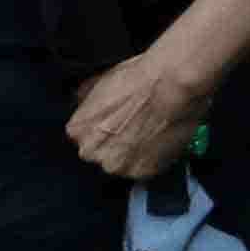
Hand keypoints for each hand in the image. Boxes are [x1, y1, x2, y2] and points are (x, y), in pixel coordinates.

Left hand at [65, 42, 213, 180]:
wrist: (173, 85)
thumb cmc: (139, 78)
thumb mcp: (100, 82)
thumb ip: (86, 99)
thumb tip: (82, 101)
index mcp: (77, 131)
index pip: (83, 137)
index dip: (101, 128)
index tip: (115, 122)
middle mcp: (92, 153)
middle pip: (100, 153)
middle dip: (114, 143)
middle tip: (133, 126)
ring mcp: (118, 166)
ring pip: (122, 163)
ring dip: (132, 153)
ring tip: (148, 132)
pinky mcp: (144, 172)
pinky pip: (145, 168)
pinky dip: (151, 158)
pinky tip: (158, 140)